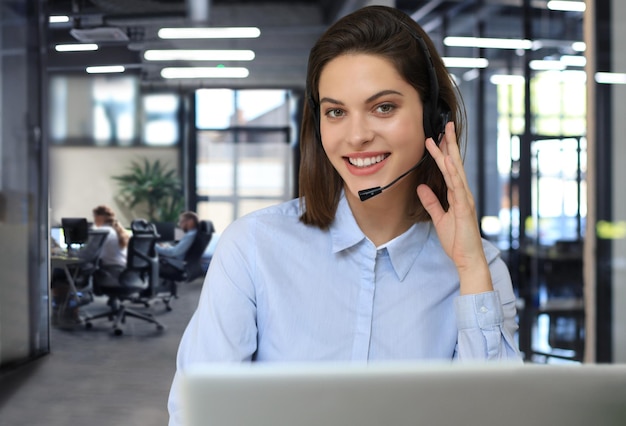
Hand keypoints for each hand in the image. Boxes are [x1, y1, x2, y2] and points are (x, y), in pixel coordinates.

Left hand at [416, 121, 492, 294]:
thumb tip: (421, 186)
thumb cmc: (457, 241)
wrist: (468, 259)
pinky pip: (458, 189)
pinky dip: (454, 175)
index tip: (436, 137)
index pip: (449, 169)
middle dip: (449, 144)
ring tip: (442, 137)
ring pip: (456, 172)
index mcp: (457, 195)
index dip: (443, 153)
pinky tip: (449, 163)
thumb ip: (431, 202)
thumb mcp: (439, 218)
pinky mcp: (465, 209)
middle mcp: (463, 193)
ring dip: (449, 154)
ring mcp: (465, 200)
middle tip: (445, 125)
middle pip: (455, 164)